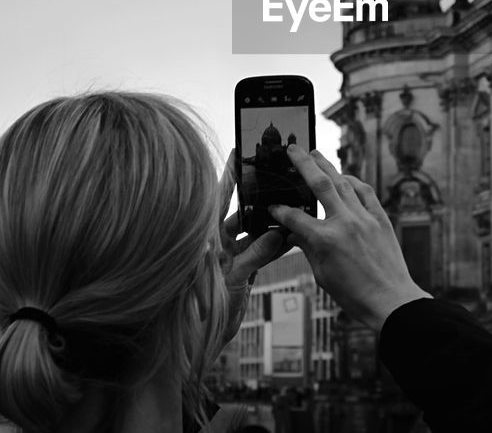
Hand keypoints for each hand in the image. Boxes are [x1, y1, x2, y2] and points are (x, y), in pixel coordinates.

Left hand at [217, 159, 290, 339]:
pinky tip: (291, 239)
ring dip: (272, 227)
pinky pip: (259, 252)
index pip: (218, 197)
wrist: (198, 340)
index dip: (230, 174)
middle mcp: (215, 242)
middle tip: (279, 186)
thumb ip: (254, 256)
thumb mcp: (231, 279)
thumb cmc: (201, 309)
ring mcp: (226, 256)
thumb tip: (278, 234)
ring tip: (293, 215)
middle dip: (261, 201)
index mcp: (206, 237)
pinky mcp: (238, 271)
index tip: (240, 151)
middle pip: (240, 212)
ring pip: (253, 233)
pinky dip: (274, 247)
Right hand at [268, 144, 430, 333]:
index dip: (280, 211)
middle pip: (321, 184)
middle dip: (304, 163)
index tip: (272, 206)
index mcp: (326, 240)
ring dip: (328, 166)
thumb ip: (307, 247)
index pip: (295, 217)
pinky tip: (344, 177)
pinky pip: (365, 192)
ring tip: (315, 154)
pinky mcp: (381, 219)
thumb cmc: (354, 294)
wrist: (391, 300)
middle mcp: (345, 223)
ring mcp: (365, 218)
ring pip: (343, 183)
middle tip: (293, 149)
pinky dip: (353, 182)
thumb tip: (294, 230)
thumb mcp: (322, 273)